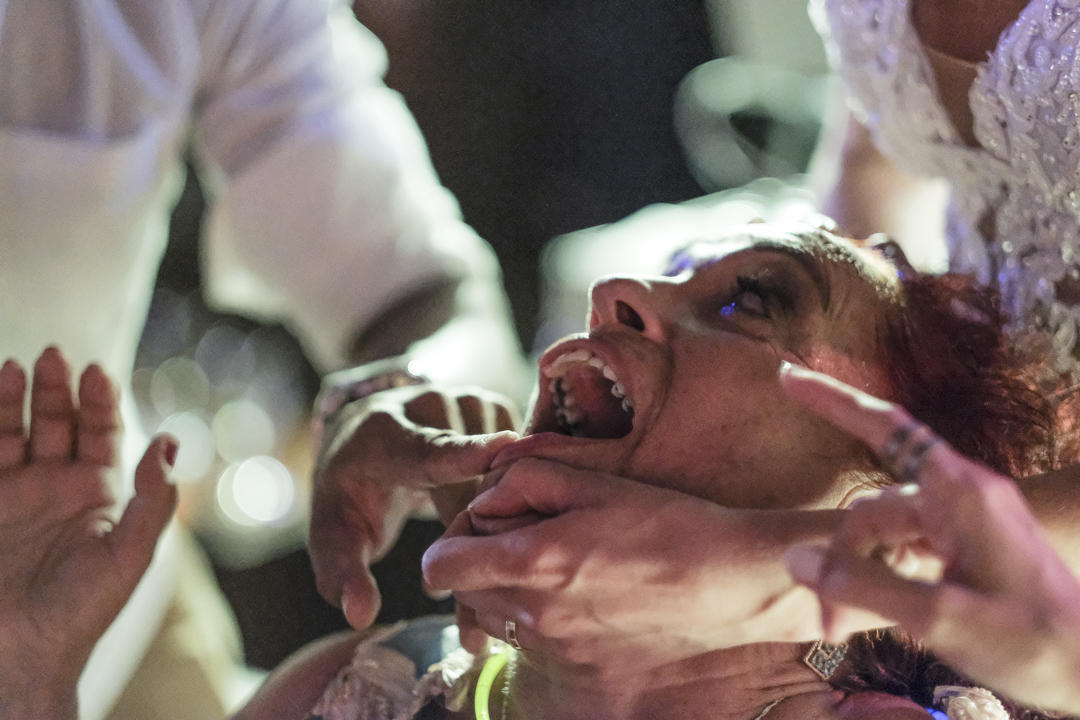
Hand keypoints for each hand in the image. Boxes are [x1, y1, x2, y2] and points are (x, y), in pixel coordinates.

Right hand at [0, 350, 177, 719]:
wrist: (21, 656)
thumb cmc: (83, 612)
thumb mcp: (131, 555)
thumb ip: (154, 501)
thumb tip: (169, 442)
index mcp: (100, 494)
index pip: (103, 433)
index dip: (100, 401)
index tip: (97, 372)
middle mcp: (58, 488)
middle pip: (60, 423)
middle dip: (59, 390)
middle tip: (56, 356)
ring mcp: (17, 495)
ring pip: (17, 432)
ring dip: (18, 399)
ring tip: (19, 365)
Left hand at [309, 384, 517, 628]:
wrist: (362, 440)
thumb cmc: (350, 496)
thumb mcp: (333, 537)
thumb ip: (341, 575)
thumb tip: (361, 615)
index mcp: (384, 437)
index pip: (429, 449)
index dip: (465, 453)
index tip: (503, 448)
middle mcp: (430, 407)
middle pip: (476, 482)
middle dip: (477, 539)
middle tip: (460, 597)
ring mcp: (467, 401)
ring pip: (505, 475)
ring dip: (494, 519)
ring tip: (463, 538)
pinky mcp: (495, 407)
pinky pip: (519, 462)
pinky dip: (511, 495)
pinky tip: (488, 512)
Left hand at [423, 448, 840, 666]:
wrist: (732, 583)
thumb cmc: (666, 522)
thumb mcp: (593, 481)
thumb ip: (523, 482)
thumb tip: (486, 500)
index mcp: (532, 561)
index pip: (439, 568)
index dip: (449, 544)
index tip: (478, 530)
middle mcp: (536, 616)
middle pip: (466, 597)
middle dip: (482, 566)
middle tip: (528, 540)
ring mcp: (559, 652)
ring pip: (501, 624)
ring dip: (514, 596)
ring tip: (566, 570)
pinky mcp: (584, 673)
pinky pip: (539, 648)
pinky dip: (548, 623)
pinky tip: (591, 599)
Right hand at [780, 363, 1079, 713]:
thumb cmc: (1031, 641)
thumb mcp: (936, 617)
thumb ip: (861, 585)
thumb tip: (795, 559)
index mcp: (958, 492)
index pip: (883, 427)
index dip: (830, 400)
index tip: (785, 376)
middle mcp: (963, 494)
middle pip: (875, 506)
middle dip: (841, 557)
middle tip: (827, 621)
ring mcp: (971, 520)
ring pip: (891, 531)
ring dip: (863, 574)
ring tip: (845, 627)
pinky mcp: (976, 546)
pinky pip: (913, 546)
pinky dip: (888, 575)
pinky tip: (882, 613)